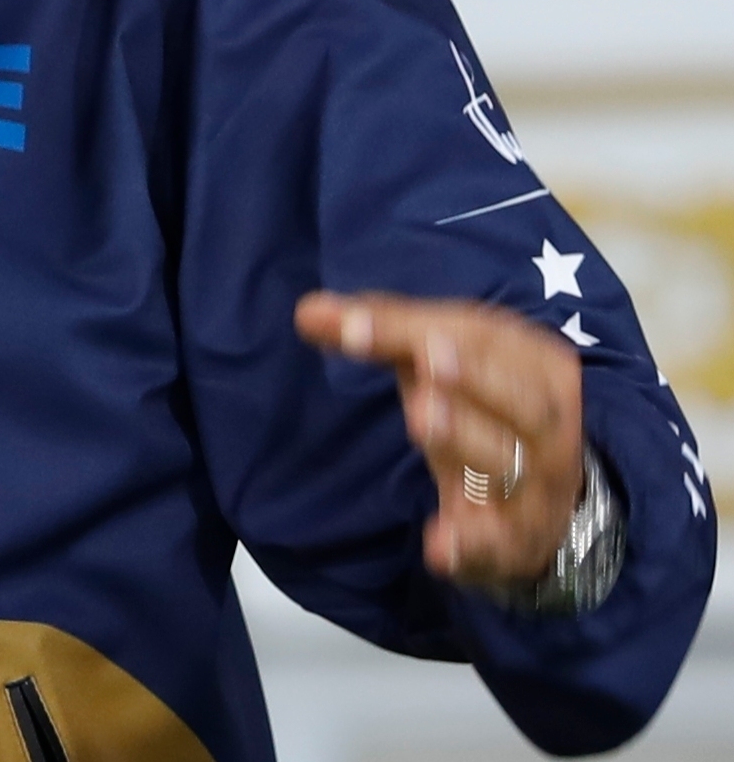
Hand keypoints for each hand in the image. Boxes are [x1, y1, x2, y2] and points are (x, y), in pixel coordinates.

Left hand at [296, 291, 582, 591]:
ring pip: (512, 465)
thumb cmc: (483, 407)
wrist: (546, 501)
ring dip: (467, 439)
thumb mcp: (440, 362)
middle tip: (428, 362)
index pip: (481, 339)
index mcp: (534, 365)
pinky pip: (499, 546)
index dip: (415, 330)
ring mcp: (538, 490)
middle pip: (522, 402)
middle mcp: (548, 428)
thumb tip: (309, 312)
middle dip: (476, 379)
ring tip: (421, 417)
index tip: (354, 324)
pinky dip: (472, 545)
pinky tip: (439, 544)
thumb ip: (381, 333)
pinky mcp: (515, 544)